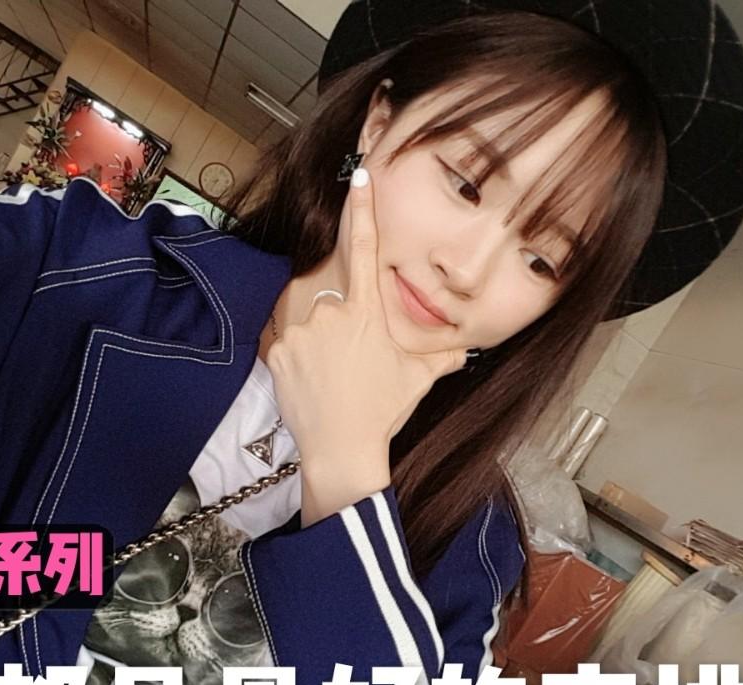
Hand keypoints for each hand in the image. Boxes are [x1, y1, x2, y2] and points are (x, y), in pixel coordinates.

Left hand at [266, 168, 467, 473]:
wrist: (342, 450)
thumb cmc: (382, 411)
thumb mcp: (419, 378)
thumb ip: (442, 355)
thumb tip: (466, 348)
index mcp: (366, 312)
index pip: (364, 249)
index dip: (363, 210)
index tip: (360, 176)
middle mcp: (330, 314)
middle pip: (329, 295)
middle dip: (337, 321)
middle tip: (347, 363)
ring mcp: (299, 332)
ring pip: (304, 318)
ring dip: (315, 337)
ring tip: (330, 376)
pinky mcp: (276, 352)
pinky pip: (282, 339)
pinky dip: (295, 354)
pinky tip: (310, 381)